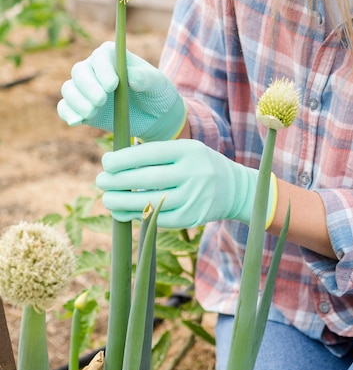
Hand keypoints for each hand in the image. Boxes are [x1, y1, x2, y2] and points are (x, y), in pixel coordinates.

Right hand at [57, 42, 186, 140]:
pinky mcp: (82, 108)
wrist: (154, 116)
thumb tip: (131, 77)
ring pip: (70, 89)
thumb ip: (146, 78)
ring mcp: (86, 89)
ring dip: (77, 101)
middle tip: (101, 101)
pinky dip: (68, 114)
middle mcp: (94, 69)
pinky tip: (76, 122)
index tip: (113, 85)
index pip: (100, 57)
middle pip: (80, 72)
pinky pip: (66, 108)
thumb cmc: (157, 93)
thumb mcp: (158, 84)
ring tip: (92, 113)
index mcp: (112, 56)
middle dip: (88, 87)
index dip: (103, 70)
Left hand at [95, 139, 276, 226]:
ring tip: (107, 199)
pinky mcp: (191, 218)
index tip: (106, 162)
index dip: (123, 159)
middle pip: (147, 179)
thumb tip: (116, 165)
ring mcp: (193, 198)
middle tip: (100, 181)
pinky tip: (123, 213)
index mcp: (189, 151)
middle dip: (118, 181)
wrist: (235, 189)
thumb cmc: (200, 165)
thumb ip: (156, 155)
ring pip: (150, 202)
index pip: (150, 154)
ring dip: (122, 203)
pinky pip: (158, 219)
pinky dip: (137, 216)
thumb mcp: (185, 150)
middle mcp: (193, 174)